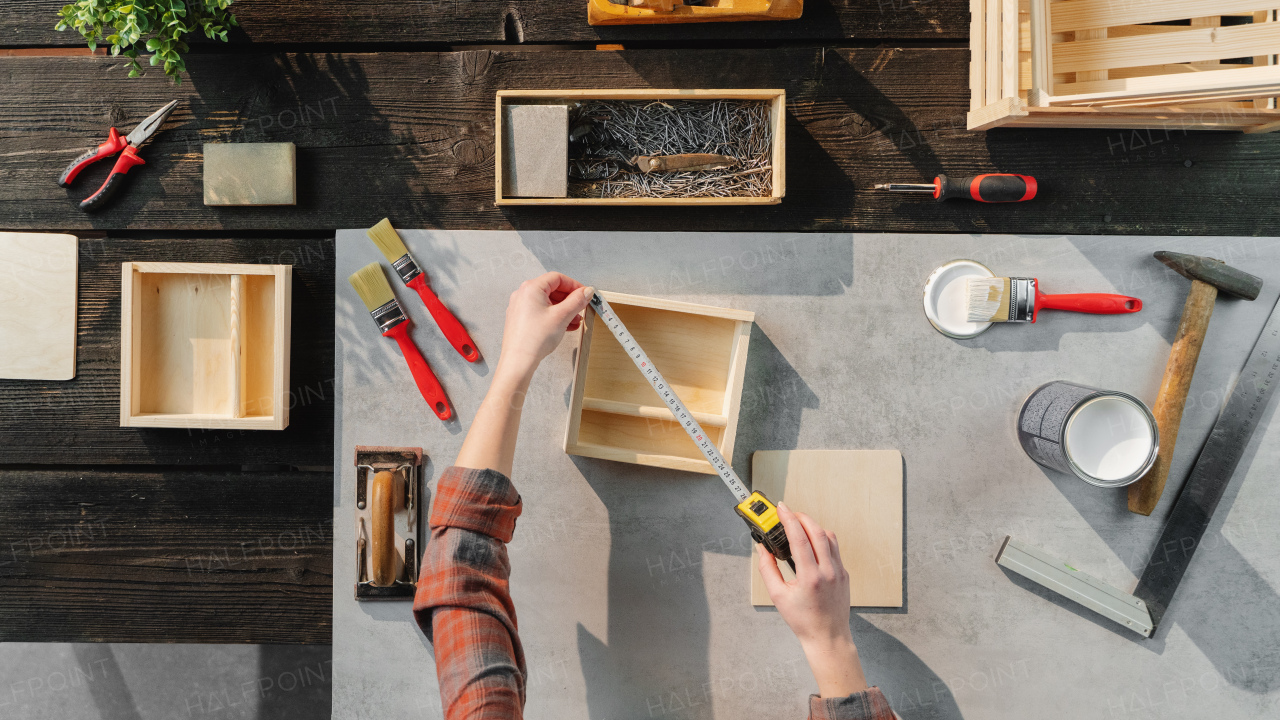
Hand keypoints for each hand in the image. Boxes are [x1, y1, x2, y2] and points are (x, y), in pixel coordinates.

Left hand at [497, 272, 592, 381]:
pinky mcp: (521, 320)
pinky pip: (541, 312)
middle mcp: (523, 295)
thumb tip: (586, 291)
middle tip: (581, 307)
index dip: (574, 285)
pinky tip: (565, 326)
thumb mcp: (562, 316)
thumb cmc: (535, 339)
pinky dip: (554, 316)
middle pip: (552, 290)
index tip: (584, 293)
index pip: (557, 278)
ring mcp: (520, 308)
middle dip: (569, 299)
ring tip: (576, 320)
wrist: (519, 361)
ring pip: (547, 303)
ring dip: (564, 309)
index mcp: (531, 288)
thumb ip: (577, 301)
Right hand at [758, 502, 867, 697]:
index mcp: (810, 577)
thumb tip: (762, 549)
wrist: (827, 636)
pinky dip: (822, 539)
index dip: (789, 519)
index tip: (781, 509)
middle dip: (802, 517)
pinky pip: (834, 548)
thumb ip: (767, 569)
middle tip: (789, 513)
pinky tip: (811, 543)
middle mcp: (828, 572)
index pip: (800, 538)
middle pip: (817, 532)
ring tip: (799, 526)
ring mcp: (839, 572)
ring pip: (829, 537)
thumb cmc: (803, 620)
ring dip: (813, 527)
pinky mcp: (844, 574)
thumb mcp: (778, 596)